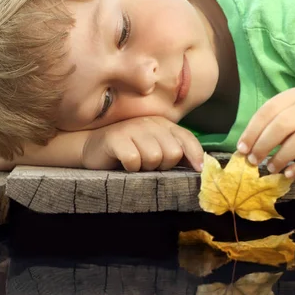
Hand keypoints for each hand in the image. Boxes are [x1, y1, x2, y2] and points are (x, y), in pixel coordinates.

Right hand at [81, 116, 203, 171]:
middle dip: (163, 165)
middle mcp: (150, 123)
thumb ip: (177, 152)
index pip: (187, 139)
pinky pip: (134, 161)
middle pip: (172, 153)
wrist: (94, 147)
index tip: (197, 170)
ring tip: (135, 163)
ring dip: (145, 167)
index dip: (195, 156)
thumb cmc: (130, 150)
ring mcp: (132, 128)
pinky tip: (123, 162)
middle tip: (149, 165)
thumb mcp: (156, 148)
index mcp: (163, 124)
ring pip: (154, 158)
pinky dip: (130, 168)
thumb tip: (200, 166)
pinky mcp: (115, 139)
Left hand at [237, 88, 294, 178]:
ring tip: (270, 168)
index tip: (242, 149)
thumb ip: (271, 127)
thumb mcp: (291, 116)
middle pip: (283, 125)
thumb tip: (245, 149)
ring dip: (281, 158)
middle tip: (254, 161)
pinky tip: (289, 174)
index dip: (252, 131)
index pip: (268, 111)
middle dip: (264, 145)